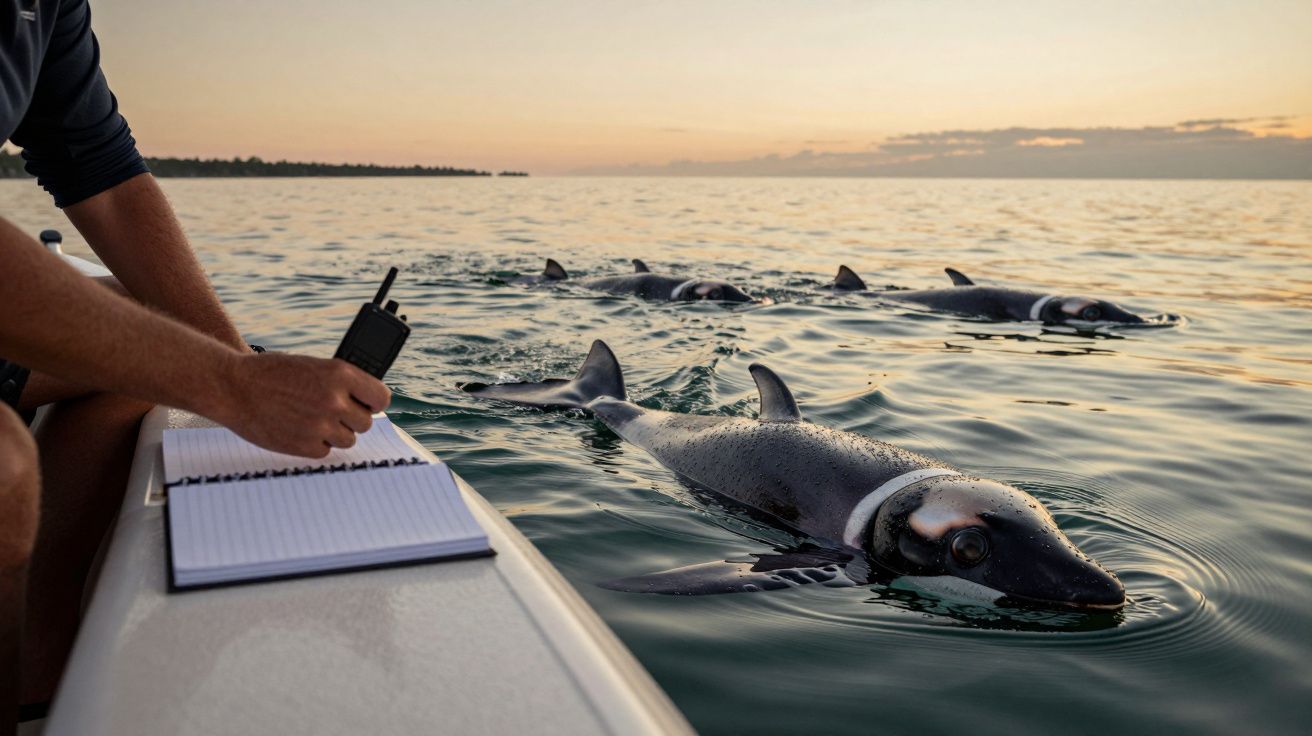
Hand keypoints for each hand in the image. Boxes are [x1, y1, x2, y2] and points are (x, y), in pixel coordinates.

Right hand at [212, 352, 391, 457]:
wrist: (233, 387)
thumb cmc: (272, 373)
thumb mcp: (312, 366)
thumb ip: (340, 382)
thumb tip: (364, 399)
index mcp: (340, 374)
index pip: (381, 398)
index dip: (374, 402)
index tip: (368, 404)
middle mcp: (334, 400)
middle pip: (365, 423)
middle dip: (351, 419)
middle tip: (334, 412)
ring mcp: (320, 425)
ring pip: (348, 439)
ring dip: (334, 433)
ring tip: (313, 419)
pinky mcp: (304, 446)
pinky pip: (325, 451)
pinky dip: (315, 444)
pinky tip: (299, 429)